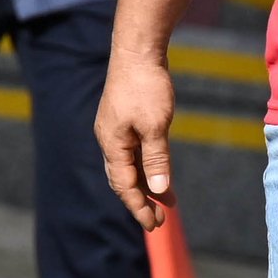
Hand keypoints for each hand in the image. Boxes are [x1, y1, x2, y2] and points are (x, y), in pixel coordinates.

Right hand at [97, 52, 177, 232]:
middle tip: (160, 220)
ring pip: (129, 166)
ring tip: (167, 201)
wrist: (138, 52)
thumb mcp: (155, 126)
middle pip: (124, 180)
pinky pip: (134, 152)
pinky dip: (147, 165)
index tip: (154, 224)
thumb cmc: (146, 87)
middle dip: (141, 201)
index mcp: (112, 145)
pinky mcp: (124, 121)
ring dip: (147, 184)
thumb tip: (158, 189)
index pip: (124, 186)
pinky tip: (159, 172)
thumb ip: (156, 159)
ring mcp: (116, 131)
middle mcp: (109, 141)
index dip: (138, 207)